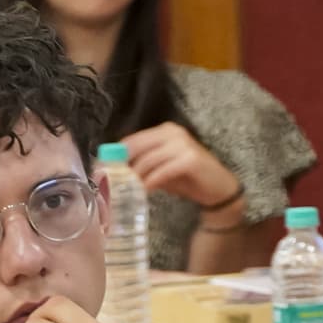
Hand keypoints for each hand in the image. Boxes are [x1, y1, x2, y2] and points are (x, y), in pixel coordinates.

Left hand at [121, 120, 239, 211]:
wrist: (219, 189)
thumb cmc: (188, 179)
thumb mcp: (161, 170)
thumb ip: (143, 166)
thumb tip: (116, 172)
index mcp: (165, 131)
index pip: (132, 140)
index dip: (115, 156)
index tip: (103, 171)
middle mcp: (174, 133)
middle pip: (136, 148)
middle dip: (122, 167)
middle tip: (111, 184)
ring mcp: (183, 144)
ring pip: (148, 161)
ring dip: (135, 178)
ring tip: (127, 191)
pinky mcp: (190, 160)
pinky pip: (162, 172)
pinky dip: (151, 182)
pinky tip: (144, 192)